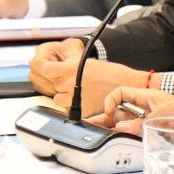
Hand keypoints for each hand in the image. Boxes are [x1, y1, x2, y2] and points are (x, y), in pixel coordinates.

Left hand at [29, 41, 148, 116]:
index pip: (46, 69)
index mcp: (72, 68)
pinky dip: (75, 107)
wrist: (127, 85)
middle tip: (74, 83)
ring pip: (58, 100)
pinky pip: (70, 110)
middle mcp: (70, 82)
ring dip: (65, 97)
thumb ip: (72, 68)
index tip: (52, 72)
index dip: (48, 71)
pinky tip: (86, 101)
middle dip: (62, 85)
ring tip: (78, 93)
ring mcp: (75, 97)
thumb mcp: (89, 63)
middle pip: (54, 86)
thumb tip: (62, 69)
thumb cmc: (113, 73)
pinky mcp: (81, 110)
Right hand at [94, 85, 173, 147]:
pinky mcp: (154, 132)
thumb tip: (121, 126)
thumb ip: (141, 122)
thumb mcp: (163, 116)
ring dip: (113, 128)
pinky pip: (135, 133)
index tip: (108, 113)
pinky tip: (119, 142)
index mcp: (148, 96)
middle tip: (92, 128)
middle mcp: (146, 107)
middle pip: (120, 110)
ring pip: (126, 122)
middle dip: (105, 117)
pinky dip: (125, 137)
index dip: (111, 101)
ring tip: (100, 136)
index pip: (121, 93)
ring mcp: (149, 120)